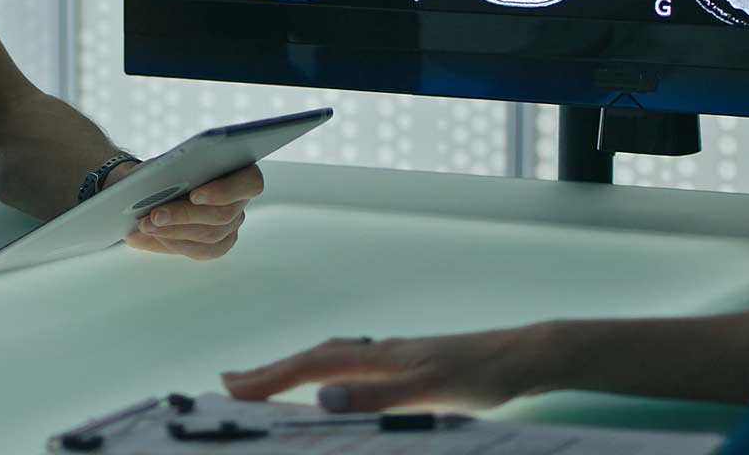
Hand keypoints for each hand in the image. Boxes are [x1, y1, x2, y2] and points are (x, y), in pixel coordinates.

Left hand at [116, 163, 263, 260]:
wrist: (162, 184)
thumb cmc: (170, 168)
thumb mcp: (168, 163)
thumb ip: (169, 169)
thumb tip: (153, 184)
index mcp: (242, 170)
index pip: (250, 183)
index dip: (224, 191)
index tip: (194, 195)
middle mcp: (242, 200)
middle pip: (223, 215)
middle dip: (185, 216)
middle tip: (155, 215)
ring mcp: (232, 224)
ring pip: (210, 236)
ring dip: (174, 231)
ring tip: (146, 226)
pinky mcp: (219, 243)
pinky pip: (201, 250)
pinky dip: (174, 243)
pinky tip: (153, 236)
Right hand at [221, 326, 547, 412]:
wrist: (522, 357)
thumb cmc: (481, 374)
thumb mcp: (430, 390)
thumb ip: (377, 396)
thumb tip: (323, 397)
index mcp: (378, 356)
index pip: (312, 366)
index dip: (270, 378)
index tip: (231, 388)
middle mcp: (379, 351)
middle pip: (312, 358)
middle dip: (269, 371)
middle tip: (227, 382)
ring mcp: (392, 357)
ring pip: (330, 360)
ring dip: (293, 370)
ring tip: (264, 380)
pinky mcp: (407, 365)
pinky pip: (349, 367)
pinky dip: (323, 374)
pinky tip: (330, 386)